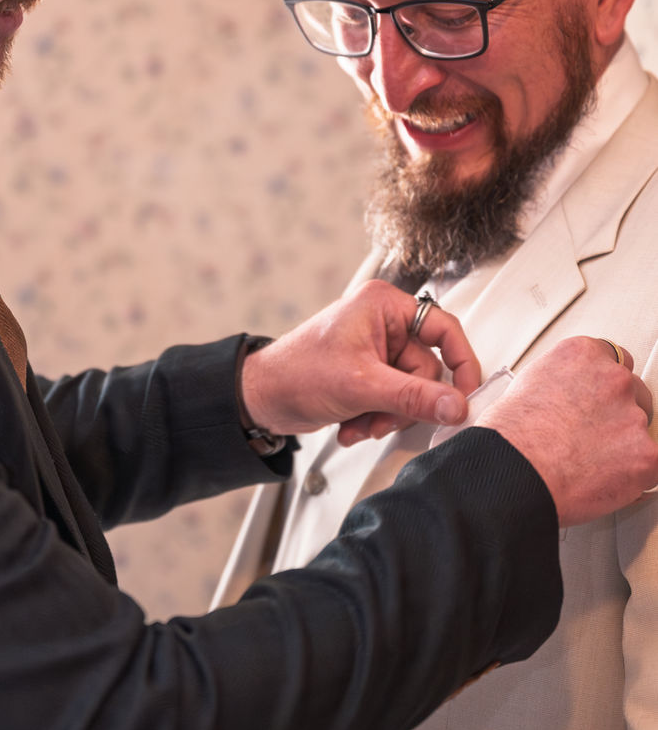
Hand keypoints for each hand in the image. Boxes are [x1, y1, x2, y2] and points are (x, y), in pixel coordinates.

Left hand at [240, 280, 481, 443]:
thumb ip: (413, 397)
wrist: (261, 398)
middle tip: (381, 415)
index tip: (467, 393)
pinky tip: (353, 424)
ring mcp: (376, 350)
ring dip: (387, 415)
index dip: (461, 362)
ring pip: (411, 391)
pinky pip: (394, 400)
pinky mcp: (369, 375)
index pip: (443, 328)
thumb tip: (455, 405)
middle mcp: (383, 323)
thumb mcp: (361, 385)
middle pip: (427, 369)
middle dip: (404, 402)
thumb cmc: (295, 372)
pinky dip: (377, 417)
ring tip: (361, 421)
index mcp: (384, 305)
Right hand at [476, 337, 657, 525]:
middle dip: (618, 413)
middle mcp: (613, 379)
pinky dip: (631, 476)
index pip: (614, 360)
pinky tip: (602, 481)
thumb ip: (561, 384)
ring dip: (623, 445)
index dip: (604, 385)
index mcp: (582, 355)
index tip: (598, 399)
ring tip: (587, 465)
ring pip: (641, 430)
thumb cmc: (508, 436)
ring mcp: (633, 416)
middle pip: (634, 392)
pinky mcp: (646, 454)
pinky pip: (649, 465)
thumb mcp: (527, 385)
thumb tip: (567, 399)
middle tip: (592, 436)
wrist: (514, 470)